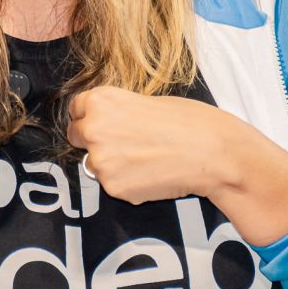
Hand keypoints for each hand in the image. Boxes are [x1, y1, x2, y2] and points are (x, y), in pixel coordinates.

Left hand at [66, 86, 241, 205]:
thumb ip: (117, 112)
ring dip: (111, 164)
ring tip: (146, 160)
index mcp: (100, 101)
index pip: (75, 109)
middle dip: (94, 140)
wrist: (211, 153)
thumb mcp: (146, 101)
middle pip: (76, 136)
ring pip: (94, 164)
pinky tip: (152, 175)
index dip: (88, 116)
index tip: (99, 122)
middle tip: (123, 144)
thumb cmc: (188, 121)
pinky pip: (112, 184)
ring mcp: (100, 160)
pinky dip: (127, 183)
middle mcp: (93, 128)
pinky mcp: (112, 187)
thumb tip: (106, 124)